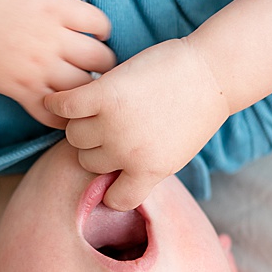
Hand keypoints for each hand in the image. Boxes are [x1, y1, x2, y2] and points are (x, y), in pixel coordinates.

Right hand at [45, 38, 228, 210]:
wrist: (212, 72)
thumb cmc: (197, 110)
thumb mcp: (177, 153)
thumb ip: (145, 167)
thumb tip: (111, 176)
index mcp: (150, 172)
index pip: (114, 199)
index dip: (113, 184)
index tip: (116, 168)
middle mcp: (129, 154)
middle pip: (89, 160)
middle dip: (98, 144)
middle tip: (113, 122)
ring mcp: (114, 124)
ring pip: (74, 134)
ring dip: (82, 121)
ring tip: (99, 107)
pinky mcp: (104, 93)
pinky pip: (63, 106)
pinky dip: (59, 102)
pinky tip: (66, 99)